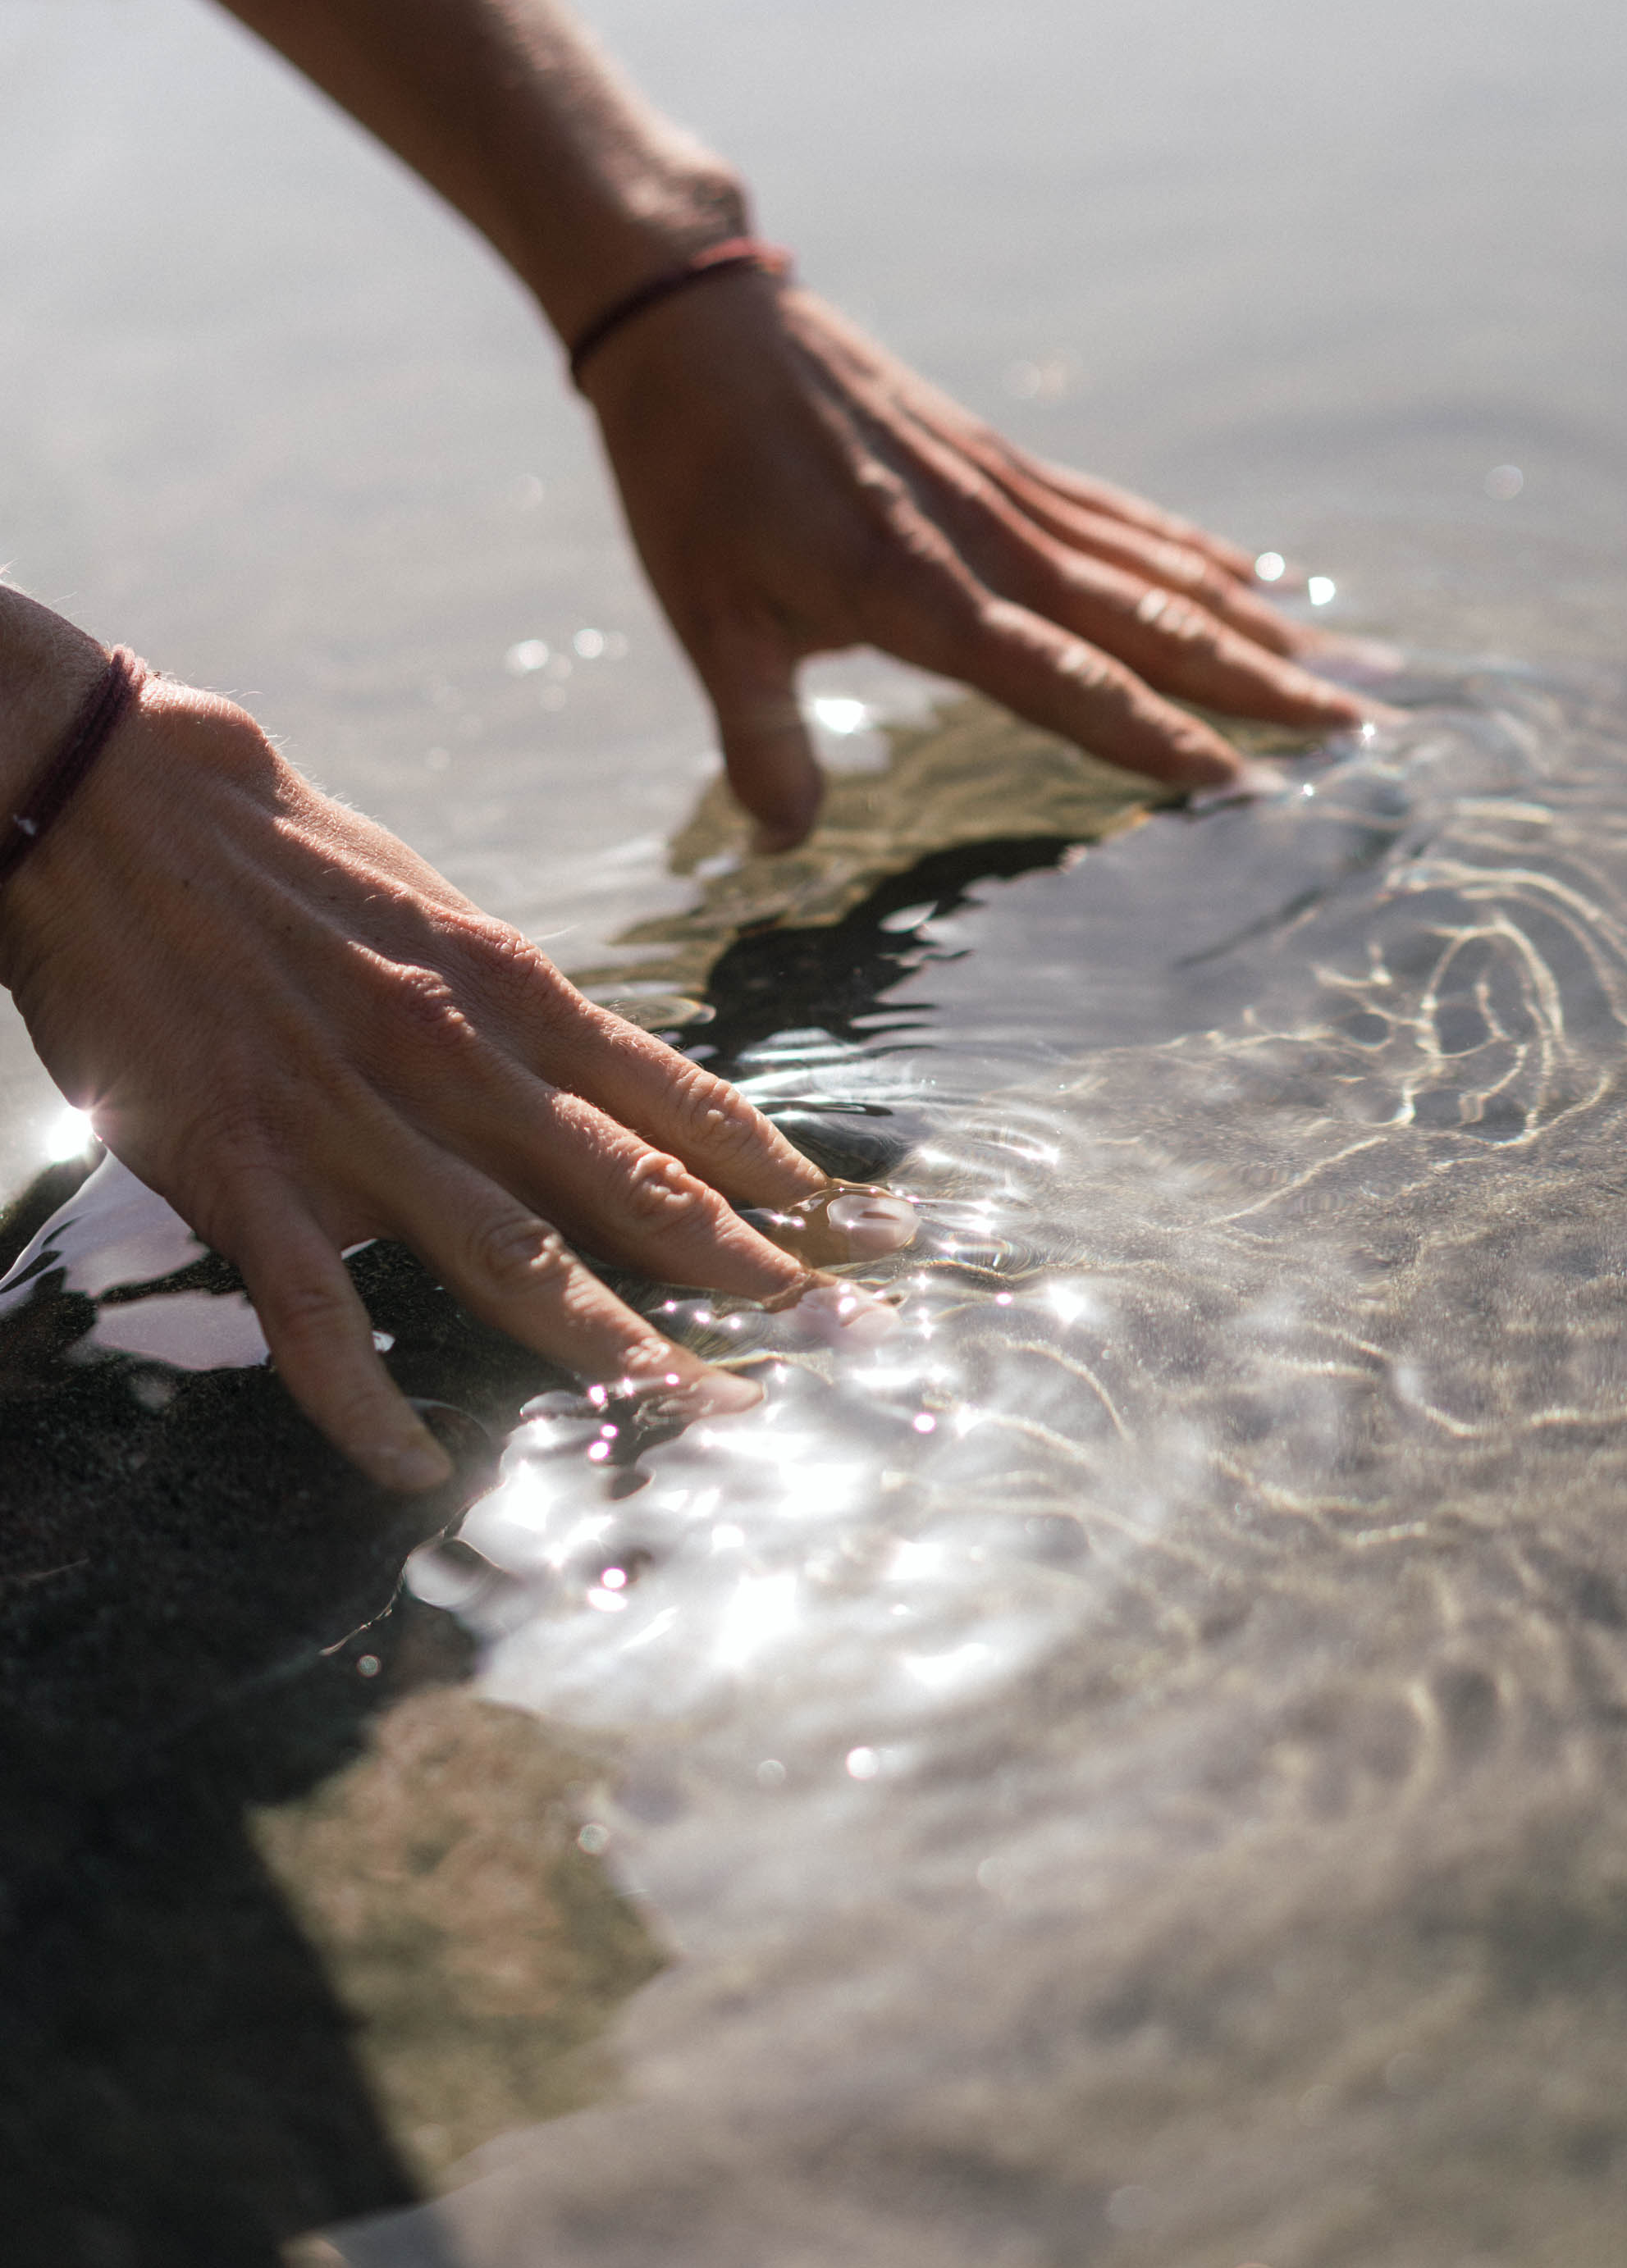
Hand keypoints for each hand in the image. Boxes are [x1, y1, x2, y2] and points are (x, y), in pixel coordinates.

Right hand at [0, 663, 890, 1492]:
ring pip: (515, 1260)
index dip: (784, 1175)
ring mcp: (355, 1120)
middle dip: (756, 1275)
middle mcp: (460, 1060)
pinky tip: (416, 1468)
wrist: (114, 799)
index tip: (872, 1228)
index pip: (680, 1102)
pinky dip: (364, 1397)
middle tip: (856, 1340)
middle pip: (635, 1191)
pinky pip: (314, 1311)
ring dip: (623, 1349)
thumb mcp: (436, 915)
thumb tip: (598, 1089)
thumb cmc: (284, 857)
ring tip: (718, 1422)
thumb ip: (518, 1012)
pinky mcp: (242, 1168)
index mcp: (511, 991)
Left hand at [581, 269, 1368, 847]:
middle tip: (1359, 729)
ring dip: (1253, 623)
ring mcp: (1007, 496)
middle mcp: (990, 545)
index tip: (1241, 785)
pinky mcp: (1002, 462)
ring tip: (1346, 665)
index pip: (1068, 684)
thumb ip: (756, 738)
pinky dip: (1194, 551)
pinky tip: (1254, 576)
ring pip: (1155, 570)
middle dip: (1259, 685)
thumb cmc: (691, 482)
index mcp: (924, 595)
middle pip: (1153, 625)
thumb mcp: (708, 621)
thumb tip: (783, 843)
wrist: (698, 326)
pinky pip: (1120, 517)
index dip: (1156, 738)